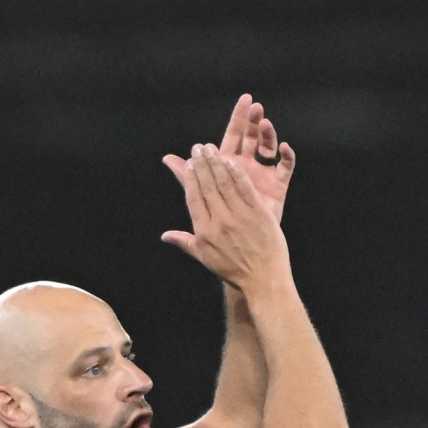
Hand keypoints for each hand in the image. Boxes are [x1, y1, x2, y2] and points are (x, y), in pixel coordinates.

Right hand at [160, 146, 289, 291]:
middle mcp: (220, 221)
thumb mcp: (205, 258)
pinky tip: (232, 161)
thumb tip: (165, 236)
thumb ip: (185, 242)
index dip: (191, 178)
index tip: (189, 163)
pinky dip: (237, 174)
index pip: (194, 198)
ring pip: (225, 184)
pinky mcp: (258, 213)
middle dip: (202, 165)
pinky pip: (245, 188)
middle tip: (199, 148)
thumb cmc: (234, 271)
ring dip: (217, 163)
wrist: (263, 279)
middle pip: (208, 186)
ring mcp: (239, 216)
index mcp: (204, 231)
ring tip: (211, 149)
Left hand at [164, 94, 295, 224]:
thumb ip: (186, 177)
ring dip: (268, 134)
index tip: (245, 100)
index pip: (233, 134)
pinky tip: (284, 147)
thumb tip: (166, 159)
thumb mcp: (201, 196)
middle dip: (254, 120)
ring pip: (268, 146)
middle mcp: (247, 164)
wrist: (239, 242)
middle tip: (256, 104)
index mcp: (229, 163)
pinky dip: (287, 157)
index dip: (239, 118)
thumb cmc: (219, 219)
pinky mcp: (277, 184)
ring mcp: (263, 173)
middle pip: (251, 136)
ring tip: (265, 123)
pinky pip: (285, 167)